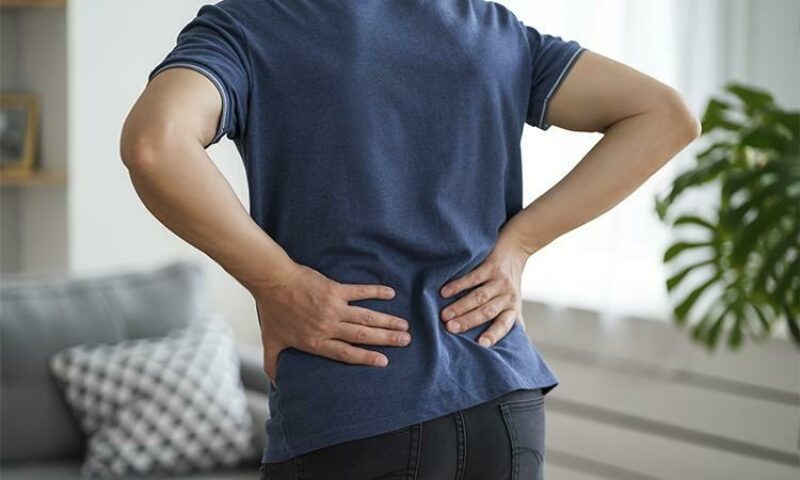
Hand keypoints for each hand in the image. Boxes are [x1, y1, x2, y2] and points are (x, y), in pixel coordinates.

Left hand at [253, 263, 411, 383]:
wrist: (273, 282)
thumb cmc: (272, 312)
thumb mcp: (271, 342)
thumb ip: (274, 363)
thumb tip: (276, 382)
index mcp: (316, 341)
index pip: (345, 353)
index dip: (366, 358)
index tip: (384, 361)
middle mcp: (328, 326)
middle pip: (362, 336)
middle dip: (386, 339)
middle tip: (405, 341)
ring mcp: (333, 307)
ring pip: (366, 317)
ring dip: (386, 321)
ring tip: (404, 325)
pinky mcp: (335, 290)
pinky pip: (360, 292)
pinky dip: (376, 292)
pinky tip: (391, 294)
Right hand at [438, 231, 530, 346]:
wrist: (515, 249)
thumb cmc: (509, 283)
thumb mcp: (514, 303)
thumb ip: (510, 322)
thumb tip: (510, 348)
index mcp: (512, 309)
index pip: (504, 325)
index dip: (493, 334)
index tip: (481, 344)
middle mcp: (507, 296)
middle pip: (486, 312)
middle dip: (468, 321)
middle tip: (449, 328)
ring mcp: (499, 281)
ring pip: (479, 297)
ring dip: (460, 306)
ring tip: (444, 315)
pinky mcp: (491, 266)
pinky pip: (473, 277)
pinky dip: (458, 285)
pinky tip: (444, 292)